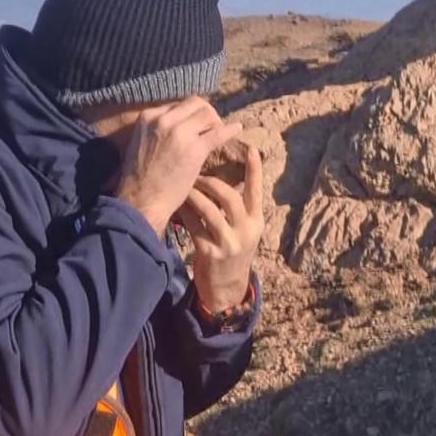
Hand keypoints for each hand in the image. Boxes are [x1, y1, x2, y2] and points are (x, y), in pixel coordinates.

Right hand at [115, 96, 240, 233]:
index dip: (191, 114)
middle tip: (212, 126)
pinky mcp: (195, 148)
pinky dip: (230, 130)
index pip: (178, 104)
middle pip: (195, 104)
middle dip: (207, 113)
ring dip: (216, 122)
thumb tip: (177, 125)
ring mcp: (179, 132)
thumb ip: (156, 130)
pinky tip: (237, 129)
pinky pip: (218, 132)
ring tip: (219, 133)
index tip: (197, 124)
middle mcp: (163, 119)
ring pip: (208, 114)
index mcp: (149, 117)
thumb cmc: (139, 179)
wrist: (142, 201)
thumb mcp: (140, 143)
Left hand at [176, 144, 264, 313]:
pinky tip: (178, 203)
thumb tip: (224, 177)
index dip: (254, 169)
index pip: (257, 190)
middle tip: (197, 172)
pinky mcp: (210, 253)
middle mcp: (246, 231)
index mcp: (256, 221)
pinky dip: (185, 212)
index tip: (249, 148)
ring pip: (209, 210)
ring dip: (194, 194)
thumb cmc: (232, 249)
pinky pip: (194, 226)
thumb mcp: (242, 230)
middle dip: (211, 181)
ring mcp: (228, 243)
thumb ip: (238, 208)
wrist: (226, 287)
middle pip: (230, 197)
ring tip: (185, 185)